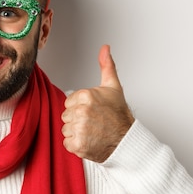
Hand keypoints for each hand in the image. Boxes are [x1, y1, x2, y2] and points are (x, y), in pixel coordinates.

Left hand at [61, 45, 133, 162]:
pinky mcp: (78, 145)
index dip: (80, 107)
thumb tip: (105, 48)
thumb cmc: (119, 115)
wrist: (126, 141)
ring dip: (76, 132)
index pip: (69, 102)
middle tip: (94, 122)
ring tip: (92, 131)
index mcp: (86, 96)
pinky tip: (89, 140)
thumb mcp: (113, 87)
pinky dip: (76, 145)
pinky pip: (67, 143)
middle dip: (77, 119)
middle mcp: (81, 111)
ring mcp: (79, 129)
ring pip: (66, 129)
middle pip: (66, 115)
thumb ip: (106, 66)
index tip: (93, 111)